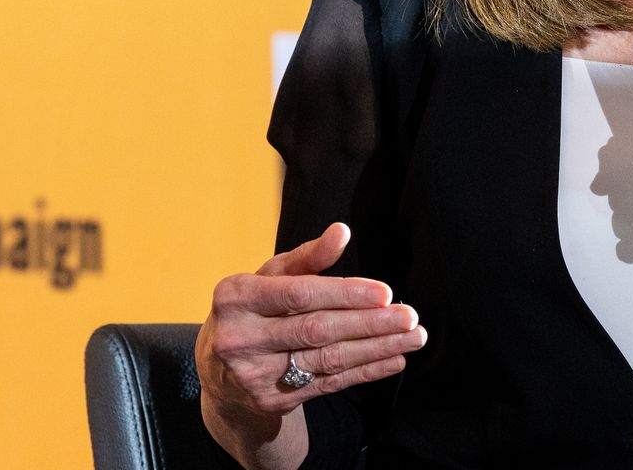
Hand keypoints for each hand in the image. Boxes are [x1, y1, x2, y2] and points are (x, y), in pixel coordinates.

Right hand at [196, 223, 427, 419]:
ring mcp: (255, 374)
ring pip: (327, 360)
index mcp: (236, 297)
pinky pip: (329, 384)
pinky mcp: (273, 400)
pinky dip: (365, 371)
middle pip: (316, 330)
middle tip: (409, 317)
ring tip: (413, 337)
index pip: (300, 295)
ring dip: (376, 349)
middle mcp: (241, 338)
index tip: (385, 292)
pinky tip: (394, 359)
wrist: (219, 370)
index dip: (345, 294)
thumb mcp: (269, 277)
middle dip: (369, 323)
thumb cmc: (253, 309)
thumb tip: (342, 232)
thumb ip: (307, 257)